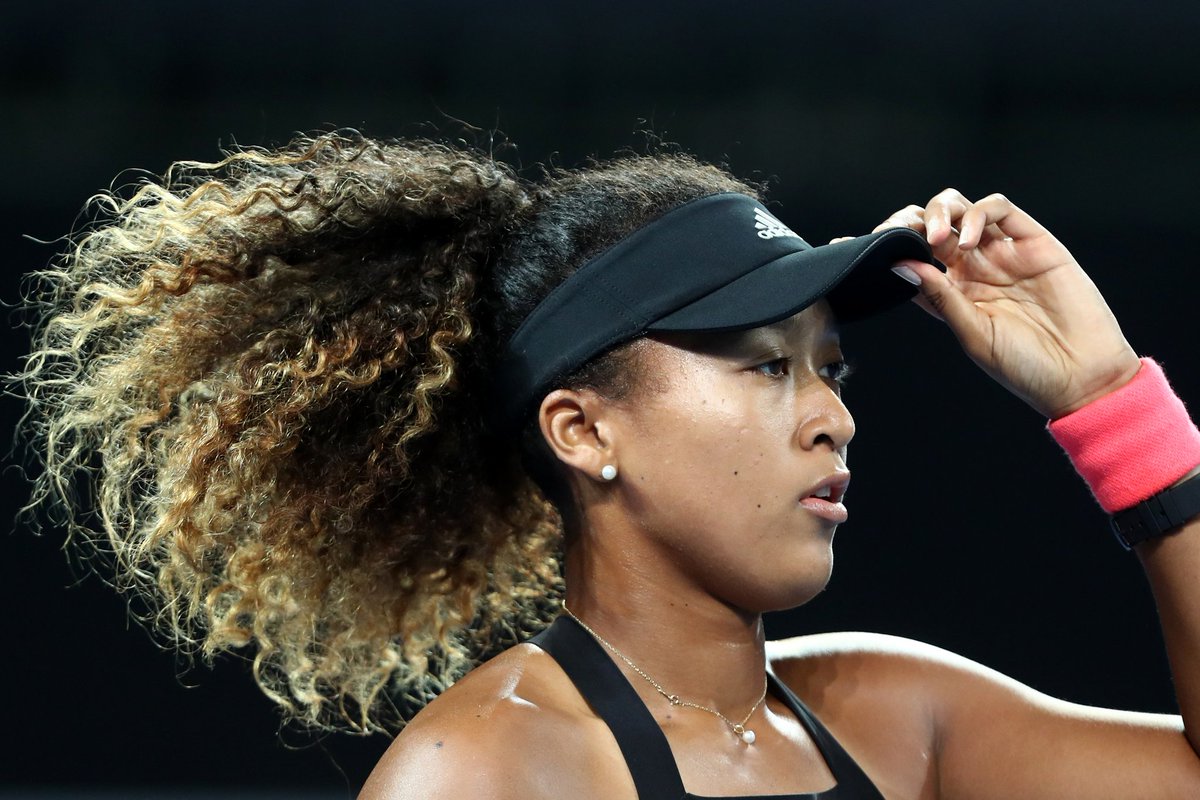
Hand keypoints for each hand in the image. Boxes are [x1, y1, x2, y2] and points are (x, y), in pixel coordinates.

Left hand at [872, 189, 1140, 418]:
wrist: (1081, 377)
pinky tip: (966, 241)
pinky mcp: (1034, 241)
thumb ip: (940, 298)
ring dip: (941, 213)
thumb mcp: (972, 334)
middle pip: (931, 226)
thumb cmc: (1025, 367)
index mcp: (952, 292)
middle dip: (909, 223)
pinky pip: (1001, 210)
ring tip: (937, 239)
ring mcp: (1003, 252)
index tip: (846, 244)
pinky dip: (978, 215)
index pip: (911, 259)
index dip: (882, 248)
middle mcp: (974, 268)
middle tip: (897, 236)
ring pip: (962, 209)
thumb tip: (902, 265)